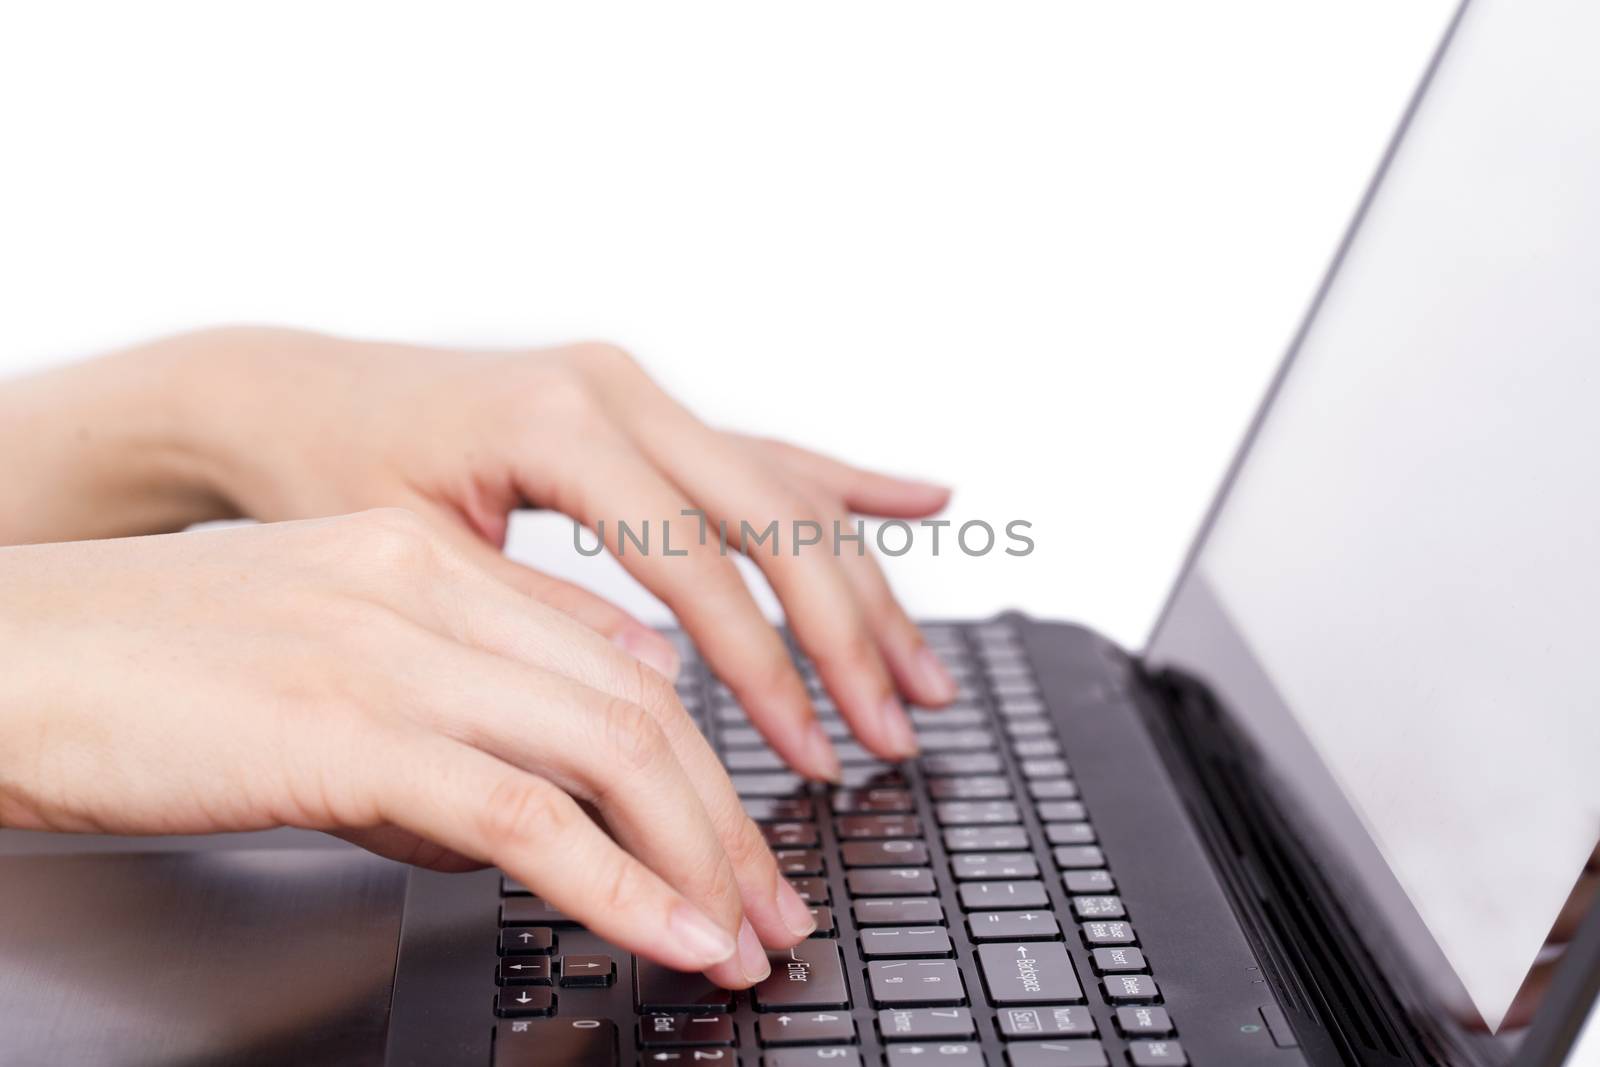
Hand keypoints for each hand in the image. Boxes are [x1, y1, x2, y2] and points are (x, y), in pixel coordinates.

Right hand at [0, 510, 814, 985]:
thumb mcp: (323, 654)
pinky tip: (673, 935)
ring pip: (609, 749)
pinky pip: (525, 813)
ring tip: (743, 937)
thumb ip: (452, 691)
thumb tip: (562, 764)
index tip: (736, 832)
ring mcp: (393, 652)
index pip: (615, 660)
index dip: (701, 756)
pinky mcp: (348, 730)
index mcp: (430, 562)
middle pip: (638, 704)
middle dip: (725, 817)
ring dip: (699, 856)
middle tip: (770, 903)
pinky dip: (622, 885)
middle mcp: (430, 590)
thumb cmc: (139, 667)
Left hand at [164, 327, 958, 777]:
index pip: (699, 565)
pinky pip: (766, 450)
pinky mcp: (645, 406)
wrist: (279, 395)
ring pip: (788, 490)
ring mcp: (639, 391)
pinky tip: (924, 501)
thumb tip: (659, 687)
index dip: (767, 670)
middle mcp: (617, 392)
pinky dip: (847, 486)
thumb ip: (537, 618)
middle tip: (894, 733)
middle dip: (846, 639)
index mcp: (559, 427)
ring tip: (923, 675)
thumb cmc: (322, 476)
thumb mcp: (409, 561)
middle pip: (776, 520)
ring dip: (865, 587)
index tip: (811, 753)